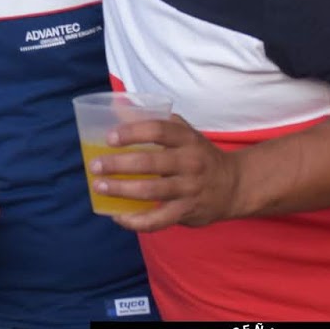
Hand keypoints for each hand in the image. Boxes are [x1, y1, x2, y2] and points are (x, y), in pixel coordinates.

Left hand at [92, 115, 243, 231]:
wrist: (235, 185)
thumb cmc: (199, 155)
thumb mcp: (183, 133)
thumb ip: (153, 121)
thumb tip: (115, 107)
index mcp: (187, 139)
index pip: (158, 130)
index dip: (132, 133)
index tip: (109, 137)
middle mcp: (190, 163)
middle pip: (149, 163)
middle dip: (117, 164)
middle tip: (95, 166)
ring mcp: (189, 189)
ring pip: (150, 191)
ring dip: (120, 190)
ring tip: (99, 187)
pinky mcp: (188, 212)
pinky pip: (158, 220)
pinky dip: (135, 221)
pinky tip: (118, 217)